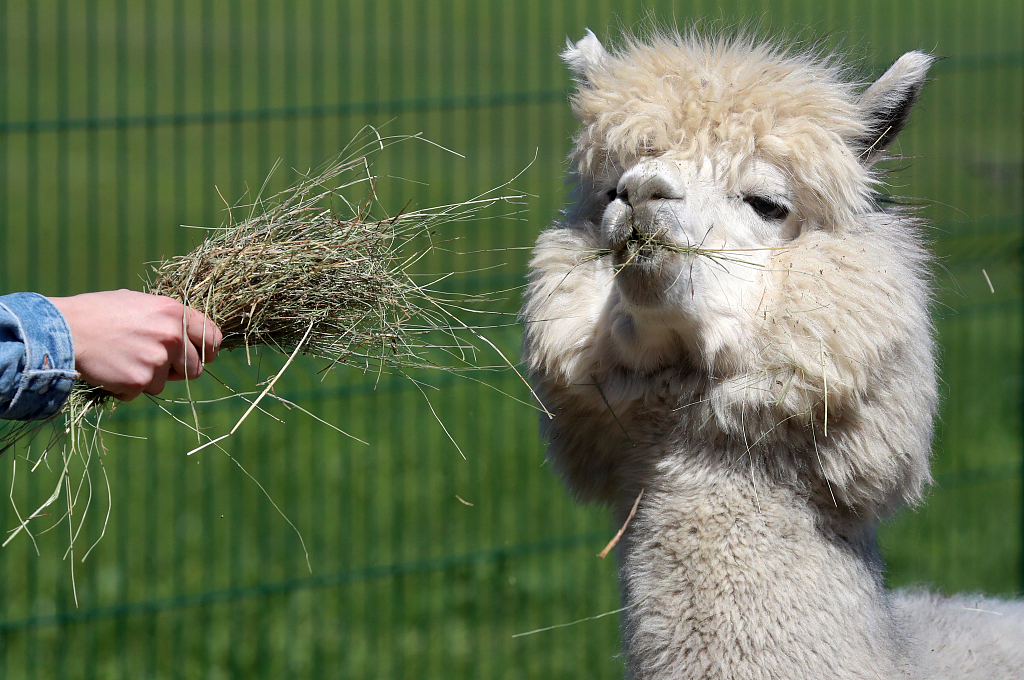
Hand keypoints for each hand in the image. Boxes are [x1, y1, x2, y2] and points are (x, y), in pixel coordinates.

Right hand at [48, 290, 222, 400]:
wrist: (65, 328)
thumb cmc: (101, 312)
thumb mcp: (141, 303)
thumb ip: (169, 319)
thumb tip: (191, 334)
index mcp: (175, 312)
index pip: (213, 339)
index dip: (207, 351)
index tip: (199, 356)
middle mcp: (171, 336)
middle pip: (195, 369)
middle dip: (178, 371)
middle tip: (154, 362)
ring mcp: (156, 360)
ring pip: (165, 383)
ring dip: (148, 378)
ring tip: (124, 359)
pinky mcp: (139, 380)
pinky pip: (141, 392)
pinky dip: (127, 387)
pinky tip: (112, 369)